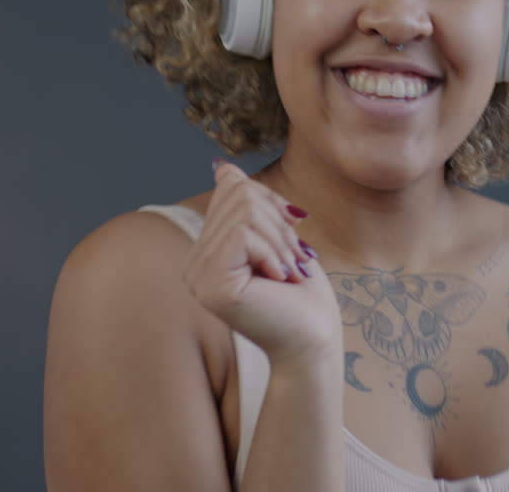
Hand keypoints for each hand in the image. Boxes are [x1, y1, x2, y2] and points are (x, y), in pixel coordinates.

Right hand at [182, 160, 340, 366]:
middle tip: (295, 259)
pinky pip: (243, 234)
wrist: (314, 340)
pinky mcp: (212, 286)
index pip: (233, 188)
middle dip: (280, 221)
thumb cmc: (302, 294)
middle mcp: (194, 263)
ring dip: (281, 240)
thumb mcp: (276, 236)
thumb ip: (249, 206)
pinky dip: (273, 251)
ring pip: (244, 212)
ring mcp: (198, 276)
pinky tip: (278, 279)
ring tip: (288, 271)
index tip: (293, 232)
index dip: (272, 200)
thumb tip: (223, 168)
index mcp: (207, 250)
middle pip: (239, 194)